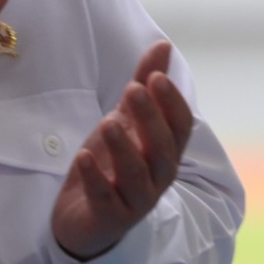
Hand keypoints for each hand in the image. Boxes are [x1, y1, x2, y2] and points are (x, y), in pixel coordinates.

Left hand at [51, 42, 196, 261]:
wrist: (83, 219)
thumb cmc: (110, 164)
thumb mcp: (125, 120)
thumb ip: (144, 85)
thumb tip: (163, 45)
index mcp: (166, 151)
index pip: (181, 126)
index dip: (171, 102)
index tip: (155, 77)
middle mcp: (158, 176)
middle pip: (164, 148)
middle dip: (150, 118)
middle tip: (132, 89)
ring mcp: (135, 200)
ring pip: (137, 176)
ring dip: (124, 147)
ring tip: (108, 122)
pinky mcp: (109, 218)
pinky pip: (104, 198)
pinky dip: (95, 178)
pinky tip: (82, 157)